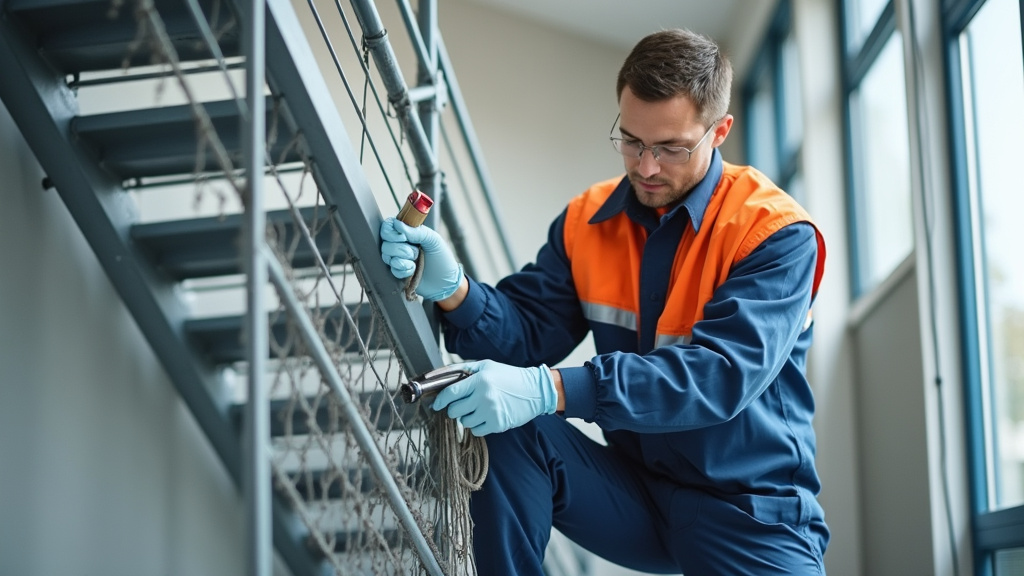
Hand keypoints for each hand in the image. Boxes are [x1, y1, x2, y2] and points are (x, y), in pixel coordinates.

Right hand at [379, 217, 462, 300]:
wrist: (445, 281)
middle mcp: (400, 244)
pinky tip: (413, 270)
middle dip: (400, 248)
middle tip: (415, 252)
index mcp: (408, 232)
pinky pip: (392, 269)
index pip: (388, 226)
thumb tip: (397, 224)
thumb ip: (416, 231)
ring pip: (386, 256)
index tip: (403, 238)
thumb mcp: (433, 239)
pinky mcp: (398, 271)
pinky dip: (403, 270)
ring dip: (403, 259)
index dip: (391, 232)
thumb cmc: (442, 258)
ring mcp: (398, 258)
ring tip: (415, 261)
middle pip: (385, 242)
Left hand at [431, 360, 557, 435]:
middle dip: (454, 409)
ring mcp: (491, 412)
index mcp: (479, 379)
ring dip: (467, 417)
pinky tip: (486, 416)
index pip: (450, 393)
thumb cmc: (508, 376)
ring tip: (478, 409)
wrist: (535, 390)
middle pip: (454, 410)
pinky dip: (478, 426)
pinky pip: (476, 431)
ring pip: (464, 422)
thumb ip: (461, 369)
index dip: (440, 400)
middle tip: (463, 404)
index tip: (436, 404)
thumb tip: (437, 376)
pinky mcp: (497, 424)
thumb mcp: (486, 366)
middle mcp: (484, 396)